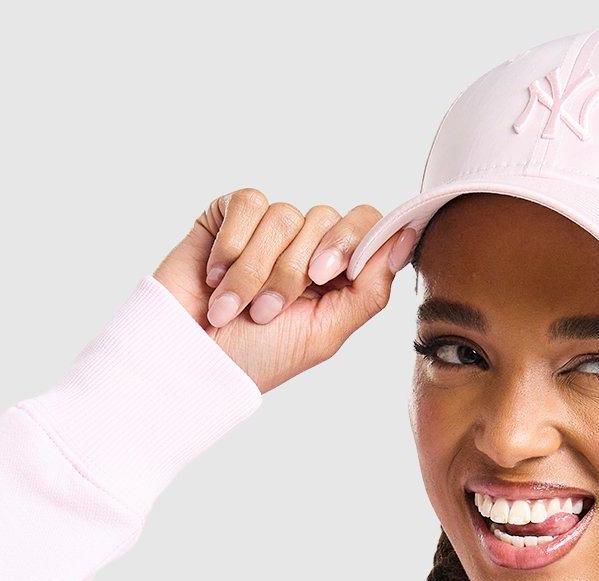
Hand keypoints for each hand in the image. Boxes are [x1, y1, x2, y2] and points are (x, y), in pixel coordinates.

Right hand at [154, 190, 417, 393]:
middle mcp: (305, 244)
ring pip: (283, 217)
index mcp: (334, 272)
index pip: (364, 223)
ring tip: (233, 307)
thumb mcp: (325, 333)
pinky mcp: (229, 214)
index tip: (325, 275)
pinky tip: (215, 279)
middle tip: (264, 314)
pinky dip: (231, 248)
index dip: (348, 241)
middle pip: (322, 220)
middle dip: (291, 274)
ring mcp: (267, 227)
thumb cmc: (257, 357)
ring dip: (255, 271)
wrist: (191, 358)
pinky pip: (247, 204)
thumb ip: (369, 289)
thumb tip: (407, 236)